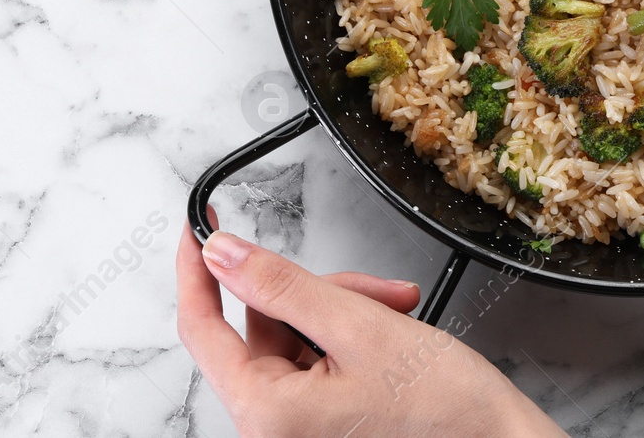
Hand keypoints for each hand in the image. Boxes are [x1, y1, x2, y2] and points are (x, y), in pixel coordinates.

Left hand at [176, 211, 564, 437]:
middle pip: (261, 327)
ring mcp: (297, 427)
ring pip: (294, 336)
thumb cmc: (445, 411)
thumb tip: (223, 254)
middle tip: (369, 284)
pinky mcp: (321, 422)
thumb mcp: (359, 327)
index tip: (202, 225)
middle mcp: (273, 428)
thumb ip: (282, 285)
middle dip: (316, 290)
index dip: (199, 267)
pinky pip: (315, 358)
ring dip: (342, 309)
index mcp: (266, 413)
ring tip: (394, 308)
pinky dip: (349, 333)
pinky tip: (389, 326)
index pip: (202, 327)